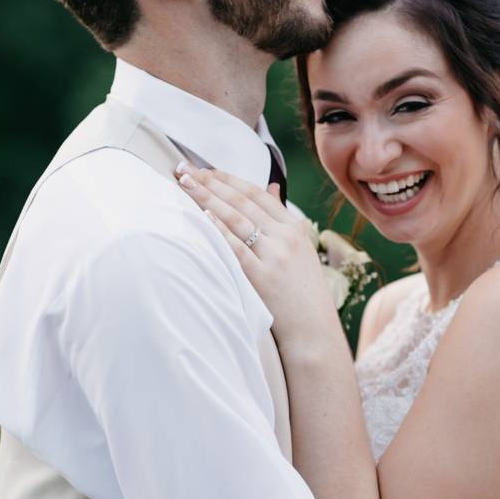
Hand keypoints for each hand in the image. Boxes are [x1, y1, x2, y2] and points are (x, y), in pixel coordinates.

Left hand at [175, 163, 342, 350]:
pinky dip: (219, 230)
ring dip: (207, 198)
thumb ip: (281, 217)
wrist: (314, 329)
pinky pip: (236, 248)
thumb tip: (271, 186)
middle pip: (242, 202)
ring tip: (185, 185)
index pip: (256, 193)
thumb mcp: (300, 246)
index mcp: (294, 227)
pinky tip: (203, 215)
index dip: (228, 179)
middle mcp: (285, 237)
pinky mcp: (263, 277)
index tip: (206, 169)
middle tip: (185, 170)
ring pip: (236, 219)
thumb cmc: (303, 289)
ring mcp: (275, 256)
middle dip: (211, 183)